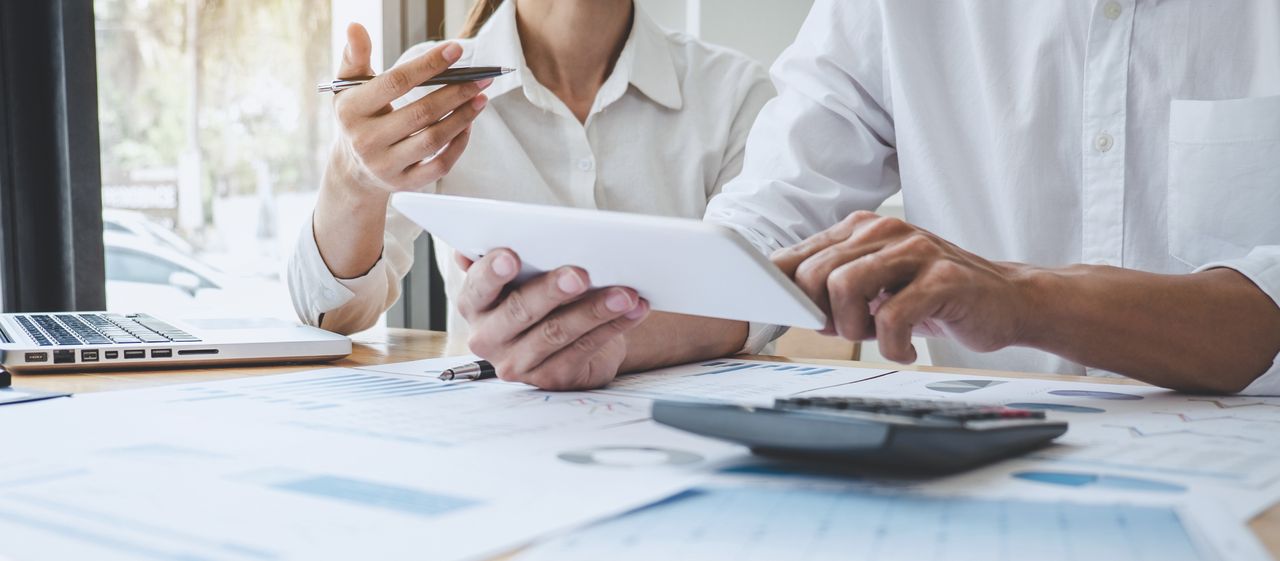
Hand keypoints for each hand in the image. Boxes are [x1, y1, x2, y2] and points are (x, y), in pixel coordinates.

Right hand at [330, 23, 489, 196]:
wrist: (351, 169)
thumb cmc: (357, 118)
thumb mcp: (348, 87)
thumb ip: (355, 56)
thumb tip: (356, 27)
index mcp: (351, 111)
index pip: (395, 83)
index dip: (428, 65)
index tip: (455, 50)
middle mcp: (366, 141)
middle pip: (420, 113)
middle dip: (455, 93)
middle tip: (480, 78)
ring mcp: (386, 165)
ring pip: (433, 140)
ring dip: (462, 117)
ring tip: (480, 98)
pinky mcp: (404, 183)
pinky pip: (439, 165)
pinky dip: (458, 145)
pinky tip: (469, 126)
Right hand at [455, 250, 651, 389]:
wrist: (568, 338)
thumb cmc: (542, 296)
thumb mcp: (521, 276)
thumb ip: (504, 259)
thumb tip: (473, 248)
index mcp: (475, 304)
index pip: (478, 287)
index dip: (492, 272)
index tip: (511, 256)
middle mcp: (488, 337)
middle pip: (520, 311)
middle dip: (552, 291)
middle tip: (580, 274)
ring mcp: (518, 362)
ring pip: (557, 333)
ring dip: (595, 310)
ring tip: (624, 293)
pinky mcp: (551, 378)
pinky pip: (584, 349)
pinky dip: (613, 327)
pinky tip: (633, 310)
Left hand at [771, 211, 1036, 362]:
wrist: (1006, 300)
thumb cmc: (933, 297)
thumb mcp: (876, 286)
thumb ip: (833, 288)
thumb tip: (784, 306)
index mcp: (860, 229)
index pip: (796, 256)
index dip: (781, 293)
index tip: (786, 319)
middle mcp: (884, 230)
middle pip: (815, 273)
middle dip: (822, 316)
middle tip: (853, 332)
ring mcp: (915, 250)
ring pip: (845, 287)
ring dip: (854, 329)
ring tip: (880, 338)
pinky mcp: (943, 278)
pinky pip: (891, 317)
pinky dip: (891, 346)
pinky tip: (905, 350)